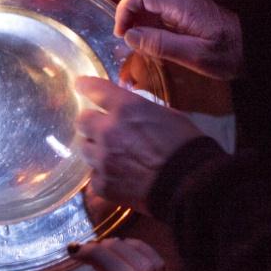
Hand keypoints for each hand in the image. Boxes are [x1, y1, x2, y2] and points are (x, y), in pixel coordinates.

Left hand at [74, 77, 202, 212]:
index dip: (86, 86)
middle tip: (100, 127)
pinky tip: (116, 177)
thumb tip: (132, 111)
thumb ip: (142, 110)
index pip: (95, 89)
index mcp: (126, 108)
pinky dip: (103, 175)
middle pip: (82, 121)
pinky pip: (94, 177)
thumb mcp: (168, 115)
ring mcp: (103, 159)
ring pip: (84, 149)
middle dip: (90, 122)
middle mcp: (108, 131)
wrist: (189, 184)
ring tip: (110, 154)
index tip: (81, 85)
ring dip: (95, 148)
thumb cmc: (186, 145)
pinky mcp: (103, 185)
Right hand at [116, 0, 242, 78]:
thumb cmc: (230, 54)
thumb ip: (161, 44)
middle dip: (130, 18)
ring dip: (140, 24)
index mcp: (181, 5)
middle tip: (130, 45)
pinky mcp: (189, 12)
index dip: (124, 9)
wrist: (257, 48)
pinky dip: (152, 27)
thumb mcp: (196, 55)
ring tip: (142, 48)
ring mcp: (185, 4)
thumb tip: (129, 35)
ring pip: (151, 6)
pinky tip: (156, 45)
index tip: (122, 34)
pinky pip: (162, 13)